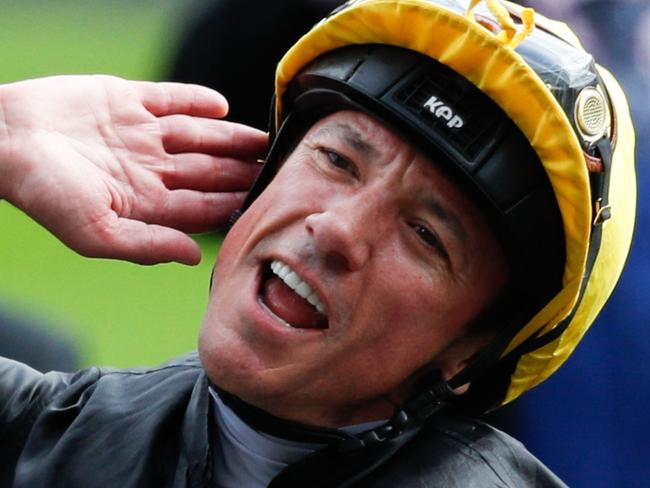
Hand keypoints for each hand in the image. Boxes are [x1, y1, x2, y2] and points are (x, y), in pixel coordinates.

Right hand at [0, 75, 266, 264]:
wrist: (2, 138)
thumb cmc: (42, 192)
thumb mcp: (96, 233)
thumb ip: (147, 247)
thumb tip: (194, 259)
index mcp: (144, 202)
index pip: (202, 206)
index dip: (235, 203)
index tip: (267, 200)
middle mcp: (148, 168)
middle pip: (208, 171)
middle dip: (242, 171)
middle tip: (279, 168)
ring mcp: (140, 134)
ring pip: (199, 136)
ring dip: (231, 138)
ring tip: (263, 139)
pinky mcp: (127, 100)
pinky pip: (171, 100)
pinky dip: (197, 102)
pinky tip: (222, 107)